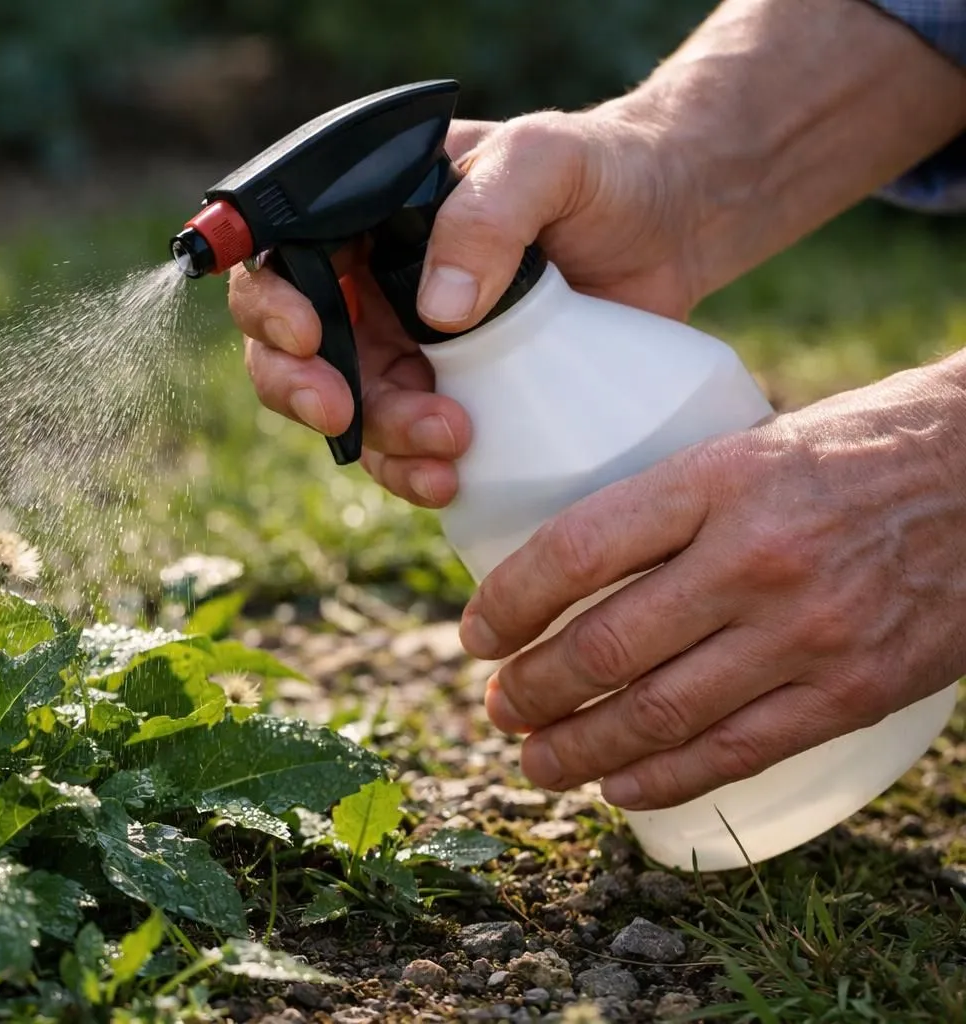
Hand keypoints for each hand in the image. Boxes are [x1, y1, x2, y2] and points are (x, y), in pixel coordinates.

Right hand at [228, 109, 704, 506]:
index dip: (272, 306)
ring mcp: (408, 346)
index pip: (282, 259)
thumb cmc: (603, 171)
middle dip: (305, 389)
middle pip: (293, 349)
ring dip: (379, 441)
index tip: (308, 338)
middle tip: (340, 414)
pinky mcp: (453, 396)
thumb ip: (486, 215)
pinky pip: (406, 447)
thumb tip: (435, 310)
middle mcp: (372, 284)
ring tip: (446, 450)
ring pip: (350, 410)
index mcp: (368, 216)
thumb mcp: (544, 162)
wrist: (676, 226)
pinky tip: (451, 481)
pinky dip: (415, 471)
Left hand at [460, 360, 965, 808]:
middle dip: (531, 690)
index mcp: (718, 479)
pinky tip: (615, 787)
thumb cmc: (860, 448)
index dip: (509, 604)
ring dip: (577, 748)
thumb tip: (569, 559)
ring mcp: (808, 632)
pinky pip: (736, 753)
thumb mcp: (751, 440)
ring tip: (534, 758)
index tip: (476, 633)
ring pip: (659, 714)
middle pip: (605, 646)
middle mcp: (756, 558)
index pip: (577, 550)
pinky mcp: (854, 691)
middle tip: (497, 706)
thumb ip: (672, 499)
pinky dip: (662, 780)